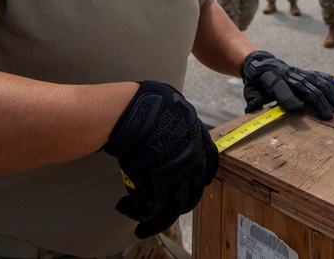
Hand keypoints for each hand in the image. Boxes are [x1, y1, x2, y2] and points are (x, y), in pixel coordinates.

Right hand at [103, 81, 218, 238]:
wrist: (140, 111)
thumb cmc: (153, 103)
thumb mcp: (177, 108)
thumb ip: (179, 122)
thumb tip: (172, 119)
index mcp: (198, 141)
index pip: (209, 166)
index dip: (202, 178)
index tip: (199, 184)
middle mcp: (192, 162)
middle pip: (192, 194)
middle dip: (181, 205)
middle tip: (169, 211)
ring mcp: (176, 176)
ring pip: (172, 210)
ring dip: (157, 223)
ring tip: (142, 229)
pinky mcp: (157, 186)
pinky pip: (150, 209)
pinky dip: (136, 213)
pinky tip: (124, 208)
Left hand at [242, 50, 333, 119]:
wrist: (260, 63)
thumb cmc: (255, 82)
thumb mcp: (249, 91)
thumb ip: (253, 99)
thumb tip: (252, 109)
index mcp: (271, 78)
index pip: (280, 87)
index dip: (288, 98)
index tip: (298, 111)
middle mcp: (287, 74)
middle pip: (305, 86)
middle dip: (318, 101)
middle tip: (329, 117)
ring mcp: (298, 72)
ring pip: (317, 81)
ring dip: (331, 94)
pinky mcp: (305, 73)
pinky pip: (321, 76)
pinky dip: (333, 82)